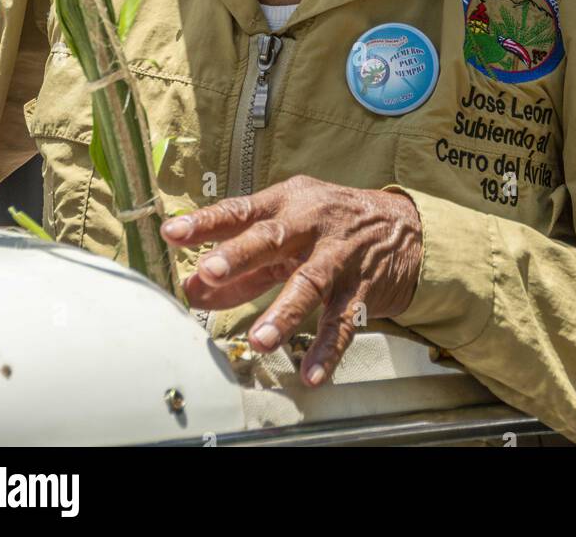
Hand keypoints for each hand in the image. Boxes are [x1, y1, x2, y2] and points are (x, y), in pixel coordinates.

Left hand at [161, 175, 422, 385]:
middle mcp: (311, 224)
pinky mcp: (363, 286)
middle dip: (239, 255)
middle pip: (272, 238)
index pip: (239, 210)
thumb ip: (242, 262)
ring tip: (260, 339)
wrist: (403, 226)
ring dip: (283, 312)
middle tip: (210, 271)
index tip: (172, 232)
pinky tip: (311, 372)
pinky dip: (328, 348)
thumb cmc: (330, 223)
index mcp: (286, 204)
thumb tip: (194, 288)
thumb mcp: (287, 230)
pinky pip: (344, 320)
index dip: (205, 221)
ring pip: (310, 282)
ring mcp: (339, 255)